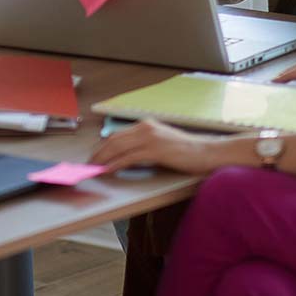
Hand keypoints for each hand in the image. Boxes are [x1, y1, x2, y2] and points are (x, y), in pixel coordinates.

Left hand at [89, 118, 230, 175]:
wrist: (207, 152)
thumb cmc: (186, 152)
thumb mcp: (162, 144)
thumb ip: (145, 146)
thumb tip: (125, 157)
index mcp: (146, 125)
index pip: (118, 135)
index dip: (103, 146)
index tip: (94, 156)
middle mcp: (145, 127)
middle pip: (114, 139)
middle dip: (99, 153)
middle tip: (88, 164)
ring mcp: (150, 137)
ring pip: (118, 147)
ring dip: (103, 158)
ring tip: (94, 168)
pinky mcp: (155, 149)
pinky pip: (130, 157)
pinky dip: (117, 164)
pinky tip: (109, 170)